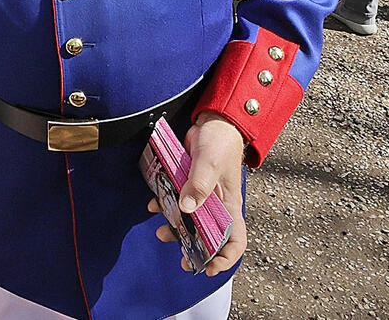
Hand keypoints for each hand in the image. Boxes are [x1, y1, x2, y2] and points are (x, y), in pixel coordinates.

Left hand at [151, 113, 245, 275]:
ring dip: (176, 229)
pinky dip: (164, 205)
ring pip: (190, 221)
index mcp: (229, 205)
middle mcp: (216, 204)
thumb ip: (199, 184)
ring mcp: (202, 195)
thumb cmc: (220, 142)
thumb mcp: (210, 162)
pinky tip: (153, 205)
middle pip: (210, 237)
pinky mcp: (188, 184)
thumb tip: (187, 209)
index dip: (225, 258)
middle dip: (197, 250)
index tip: (209, 267)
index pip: (235, 240)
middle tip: (184, 260)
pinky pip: (176, 201)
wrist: (214, 122)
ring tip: (161, 233)